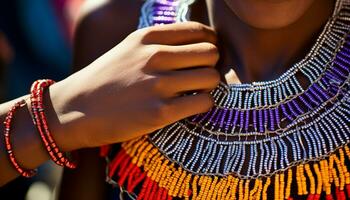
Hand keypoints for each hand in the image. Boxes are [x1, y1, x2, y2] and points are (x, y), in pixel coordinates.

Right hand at [51, 22, 219, 149]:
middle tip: (200, 77)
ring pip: (211, 77)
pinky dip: (203, 105)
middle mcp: (155, 56)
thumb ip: (159, 43)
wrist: (73, 110)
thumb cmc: (104, 80)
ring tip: (195, 93)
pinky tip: (190, 107)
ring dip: (208, 87)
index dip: (209, 44)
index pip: (200, 31)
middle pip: (211, 53)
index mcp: (147, 37)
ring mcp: (157, 84)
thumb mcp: (128, 49)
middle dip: (210, 65)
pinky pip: (203, 102)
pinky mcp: (159, 113)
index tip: (203, 58)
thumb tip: (195, 43)